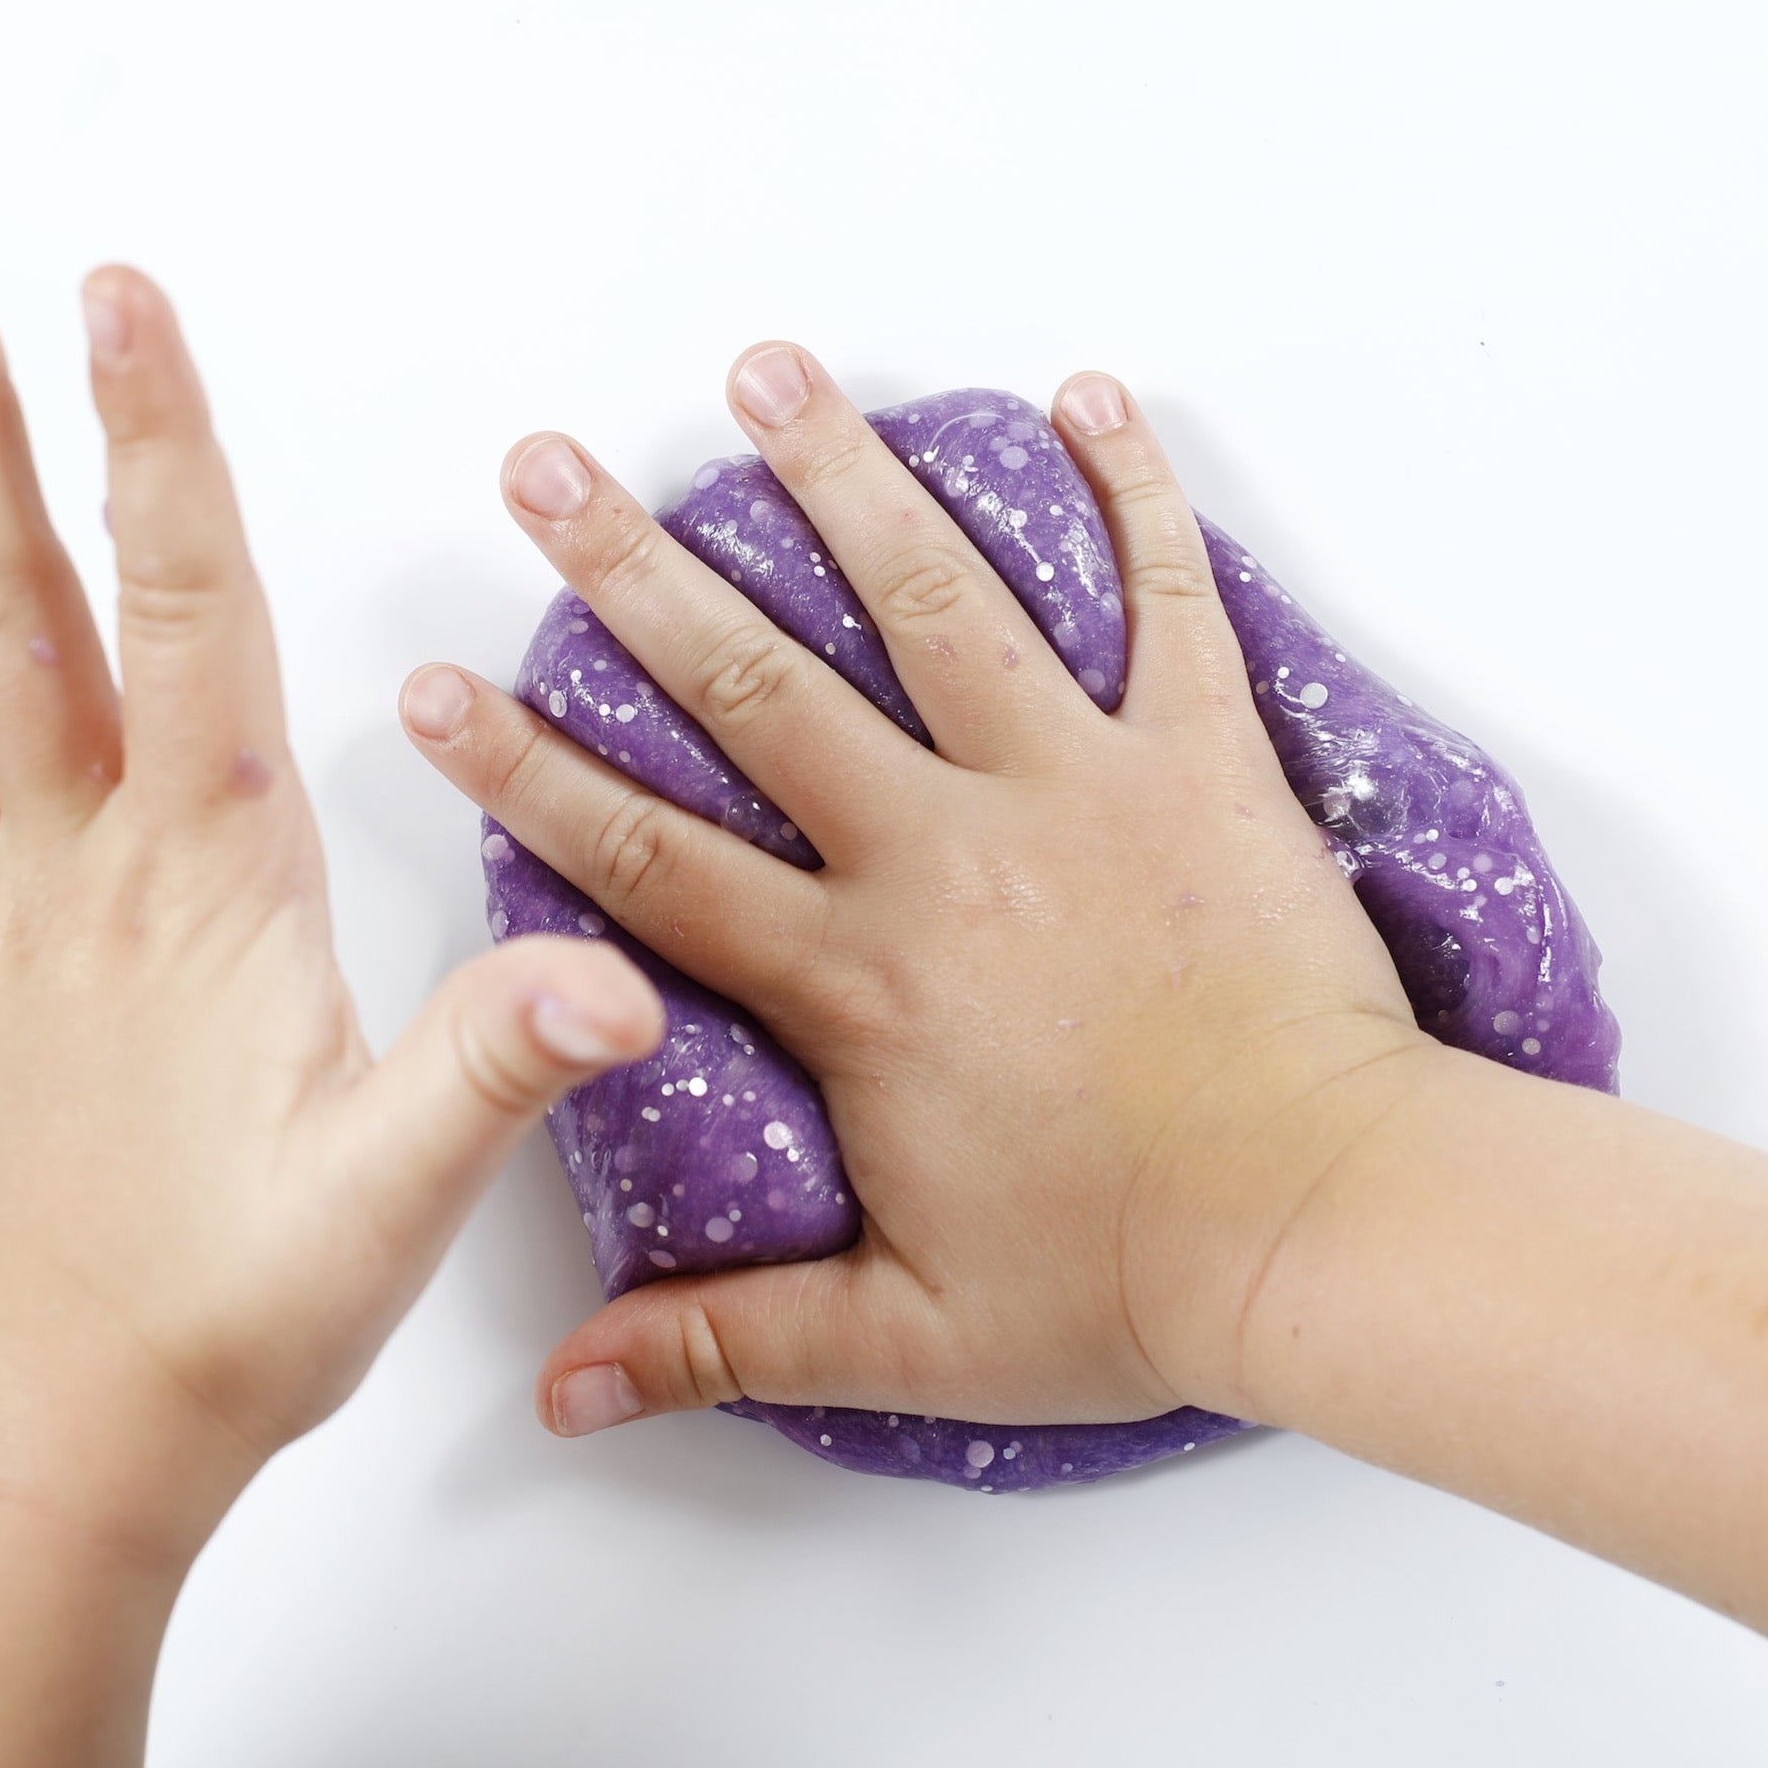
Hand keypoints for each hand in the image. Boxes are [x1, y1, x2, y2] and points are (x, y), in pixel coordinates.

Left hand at [0, 217, 661, 1556]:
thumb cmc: (224, 1317)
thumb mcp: (393, 1195)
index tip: (120, 298)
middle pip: (2, 601)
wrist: (49, 1447)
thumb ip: (491, 1068)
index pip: (183, 617)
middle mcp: (68, 871)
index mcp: (199, 882)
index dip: (158, 448)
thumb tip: (613, 982)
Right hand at [403, 347, 1438, 1435]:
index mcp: (856, 979)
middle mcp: (943, 852)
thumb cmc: (1131, 1280)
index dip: (526, 771)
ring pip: (938, 601)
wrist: (1329, 1227)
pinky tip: (1087, 396)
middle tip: (547, 466)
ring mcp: (1079, 787)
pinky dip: (1132, 493)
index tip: (437, 684)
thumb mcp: (907, 1335)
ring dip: (844, 479)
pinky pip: (1168, 598)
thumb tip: (560, 1391)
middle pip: (757, 686)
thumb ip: (725, 1340)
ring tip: (769, 376)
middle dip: (636, 567)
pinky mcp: (1205, 763)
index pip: (647, 857)